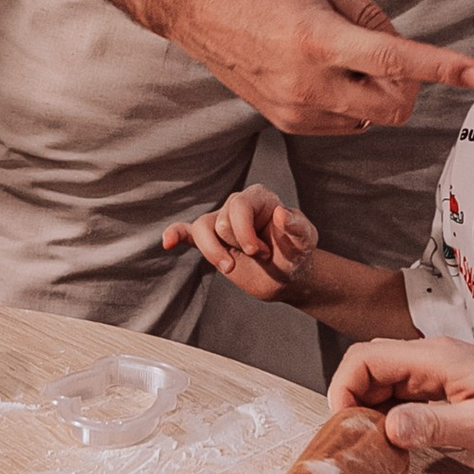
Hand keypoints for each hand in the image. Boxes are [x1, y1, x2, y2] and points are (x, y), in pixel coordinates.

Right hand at [156, 0, 473, 138]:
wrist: (194, 3)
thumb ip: (369, 11)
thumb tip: (403, 44)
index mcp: (319, 38)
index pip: (395, 62)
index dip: (440, 69)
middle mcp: (308, 82)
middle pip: (393, 107)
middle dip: (412, 88)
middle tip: (399, 57)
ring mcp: (295, 108)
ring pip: (370, 120)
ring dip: (379, 95)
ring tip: (348, 56)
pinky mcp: (286, 121)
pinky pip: (344, 124)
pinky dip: (353, 103)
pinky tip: (329, 72)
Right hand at [162, 185, 319, 303]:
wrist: (286, 276)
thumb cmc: (297, 253)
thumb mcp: (305, 242)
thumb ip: (297, 227)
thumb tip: (282, 213)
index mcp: (259, 197)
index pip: (237, 206)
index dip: (244, 233)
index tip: (260, 253)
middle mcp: (237, 204)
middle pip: (220, 222)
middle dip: (239, 246)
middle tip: (260, 256)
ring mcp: (221, 222)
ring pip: (200, 229)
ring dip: (214, 253)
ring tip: (231, 267)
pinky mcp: (211, 241)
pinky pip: (187, 233)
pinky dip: (175, 235)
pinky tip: (168, 242)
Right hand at [331, 332, 473, 464]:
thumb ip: (435, 425)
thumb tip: (387, 427)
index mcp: (436, 359)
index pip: (365, 358)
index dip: (343, 389)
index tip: (345, 429)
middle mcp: (432, 358)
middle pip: (369, 367)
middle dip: (352, 402)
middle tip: (357, 444)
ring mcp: (440, 372)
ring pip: (385, 382)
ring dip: (371, 412)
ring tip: (375, 448)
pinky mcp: (449, 387)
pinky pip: (405, 394)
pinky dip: (392, 416)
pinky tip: (401, 444)